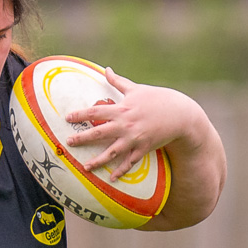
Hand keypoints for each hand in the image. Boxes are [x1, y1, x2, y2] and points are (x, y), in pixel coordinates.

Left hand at [63, 69, 196, 173]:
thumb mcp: (136, 88)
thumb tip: (106, 69)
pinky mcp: (143, 148)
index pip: (96, 111)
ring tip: (85, 167)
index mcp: (122, 108)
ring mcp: (134, 138)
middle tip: (68, 142)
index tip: (67, 117)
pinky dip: (121, 171)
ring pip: (112, 152)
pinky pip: (130, 162)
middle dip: (82, 138)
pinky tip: (111, 178)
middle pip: (99, 132)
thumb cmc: (156, 98)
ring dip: (98, 161)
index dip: (81, 114)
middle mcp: (126, 124)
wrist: (179, 114)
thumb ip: (118, 81)